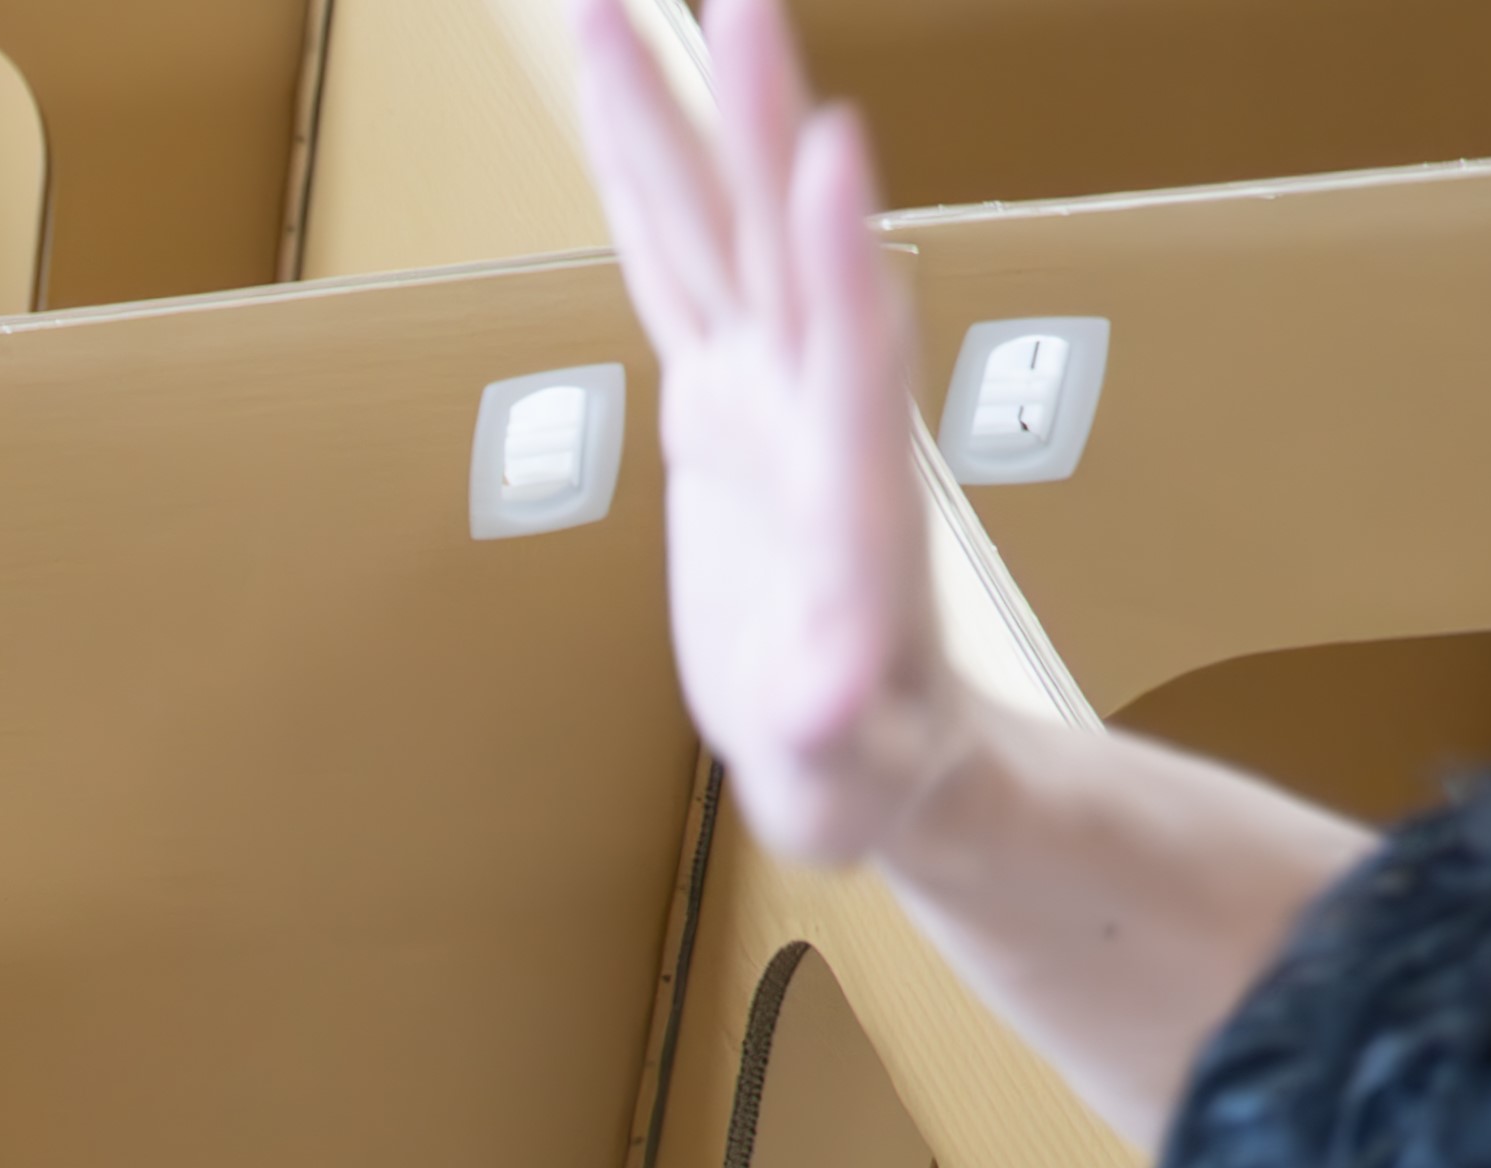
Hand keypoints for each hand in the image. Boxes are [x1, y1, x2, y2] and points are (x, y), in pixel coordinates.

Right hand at [575, 0, 969, 866]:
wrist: (877, 741)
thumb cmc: (863, 766)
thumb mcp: (843, 767)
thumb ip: (835, 731)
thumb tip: (833, 705)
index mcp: (847, 490)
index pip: (849, 355)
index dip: (835, 255)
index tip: (830, 149)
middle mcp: (814, 409)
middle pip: (780, 247)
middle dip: (755, 124)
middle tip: (738, 3)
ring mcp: (769, 388)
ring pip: (718, 229)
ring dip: (682, 115)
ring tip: (626, 6)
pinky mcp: (724, 394)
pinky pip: (674, 265)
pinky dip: (642, 182)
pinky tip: (613, 91)